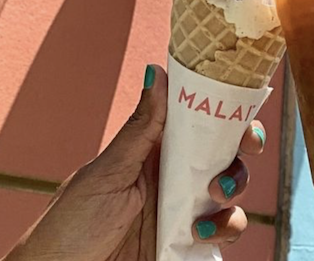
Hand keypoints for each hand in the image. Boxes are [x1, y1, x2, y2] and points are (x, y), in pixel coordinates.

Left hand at [3, 64, 265, 260]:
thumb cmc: (69, 225)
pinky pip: (226, 231)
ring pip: (234, 191)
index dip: (230, 114)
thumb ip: (140, 128)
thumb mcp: (106, 173)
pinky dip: (226, 229)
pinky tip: (200, 234)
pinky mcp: (189, 243)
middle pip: (228, 152)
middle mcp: (176, 176)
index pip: (202, 121)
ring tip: (210, 204)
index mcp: (156, 149)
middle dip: (243, 151)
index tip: (244, 116)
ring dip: (235, 190)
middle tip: (236, 160)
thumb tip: (157, 70)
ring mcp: (185, 210)